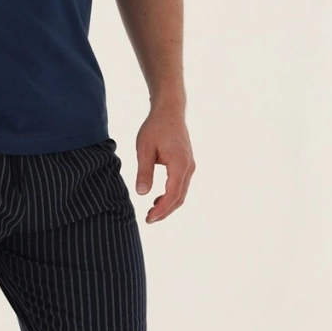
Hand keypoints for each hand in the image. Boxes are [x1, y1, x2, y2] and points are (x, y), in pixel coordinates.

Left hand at [134, 103, 194, 222]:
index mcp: (179, 164)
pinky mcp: (187, 163)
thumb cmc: (156, 127)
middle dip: (165, 211)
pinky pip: (181, 184)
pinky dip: (171, 195)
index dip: (161, 210)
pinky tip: (158, 199)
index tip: (149, 218)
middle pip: (179, 197)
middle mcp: (188, 167)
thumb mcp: (144, 149)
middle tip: (149, 220)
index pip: (172, 195)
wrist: (170, 111)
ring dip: (168, 204)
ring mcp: (190, 165)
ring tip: (152, 212)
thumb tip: (141, 193)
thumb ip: (144, 171)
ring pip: (181, 192)